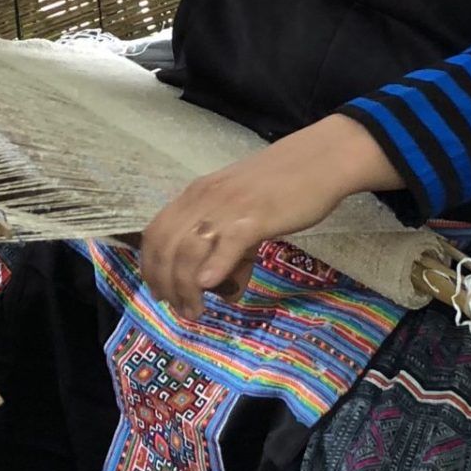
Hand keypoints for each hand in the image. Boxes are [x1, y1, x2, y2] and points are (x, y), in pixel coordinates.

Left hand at [140, 115, 401, 321]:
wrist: (320, 159)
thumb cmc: (282, 186)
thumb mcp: (242, 214)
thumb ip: (228, 248)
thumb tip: (221, 288)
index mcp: (197, 195)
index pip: (156, 233)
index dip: (151, 267)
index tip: (161, 293)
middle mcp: (204, 198)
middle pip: (165, 246)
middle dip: (165, 284)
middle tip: (180, 309)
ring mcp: (228, 206)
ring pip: (188, 249)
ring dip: (185, 287)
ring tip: (196, 310)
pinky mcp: (256, 215)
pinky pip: (228, 241)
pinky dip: (215, 265)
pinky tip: (212, 286)